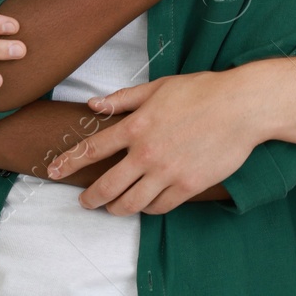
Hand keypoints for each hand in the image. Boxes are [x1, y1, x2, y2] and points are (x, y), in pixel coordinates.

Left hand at [45, 72, 261, 215]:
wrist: (242, 106)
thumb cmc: (202, 91)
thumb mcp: (160, 87)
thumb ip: (124, 98)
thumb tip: (93, 104)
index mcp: (136, 125)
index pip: (92, 149)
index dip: (69, 162)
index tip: (54, 171)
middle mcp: (147, 153)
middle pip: (106, 186)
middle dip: (90, 199)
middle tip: (86, 202)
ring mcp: (167, 172)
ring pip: (130, 203)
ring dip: (117, 209)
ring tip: (114, 208)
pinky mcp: (188, 186)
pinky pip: (159, 207)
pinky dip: (148, 208)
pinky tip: (146, 204)